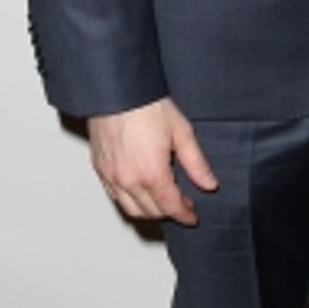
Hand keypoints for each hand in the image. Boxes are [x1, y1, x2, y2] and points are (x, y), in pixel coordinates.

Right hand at [87, 97, 217, 225]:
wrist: (117, 91)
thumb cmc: (147, 107)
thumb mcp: (182, 133)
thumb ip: (196, 164)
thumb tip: (209, 184)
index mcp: (151, 174)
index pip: (170, 207)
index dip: (185, 215)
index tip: (192, 216)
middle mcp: (128, 180)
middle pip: (151, 212)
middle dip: (169, 212)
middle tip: (182, 205)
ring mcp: (111, 176)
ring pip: (130, 209)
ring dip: (148, 211)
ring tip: (162, 201)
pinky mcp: (99, 169)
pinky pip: (114, 196)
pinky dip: (129, 201)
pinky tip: (140, 191)